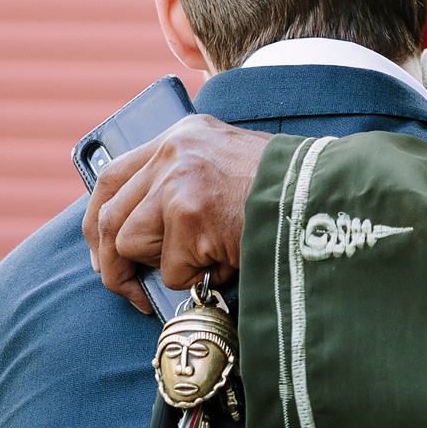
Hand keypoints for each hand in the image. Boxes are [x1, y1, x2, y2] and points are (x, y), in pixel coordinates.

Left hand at [82, 113, 270, 313]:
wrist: (327, 198)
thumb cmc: (285, 195)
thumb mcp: (226, 170)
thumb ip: (184, 186)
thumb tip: (141, 234)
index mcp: (181, 137)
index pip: (110, 178)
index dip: (98, 222)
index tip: (102, 251)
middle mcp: (173, 152)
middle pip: (111, 216)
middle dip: (113, 263)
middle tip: (130, 290)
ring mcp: (179, 182)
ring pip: (133, 245)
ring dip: (166, 268)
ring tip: (207, 262)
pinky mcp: (191, 215)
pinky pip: (172, 269)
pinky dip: (199, 278)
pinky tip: (229, 260)